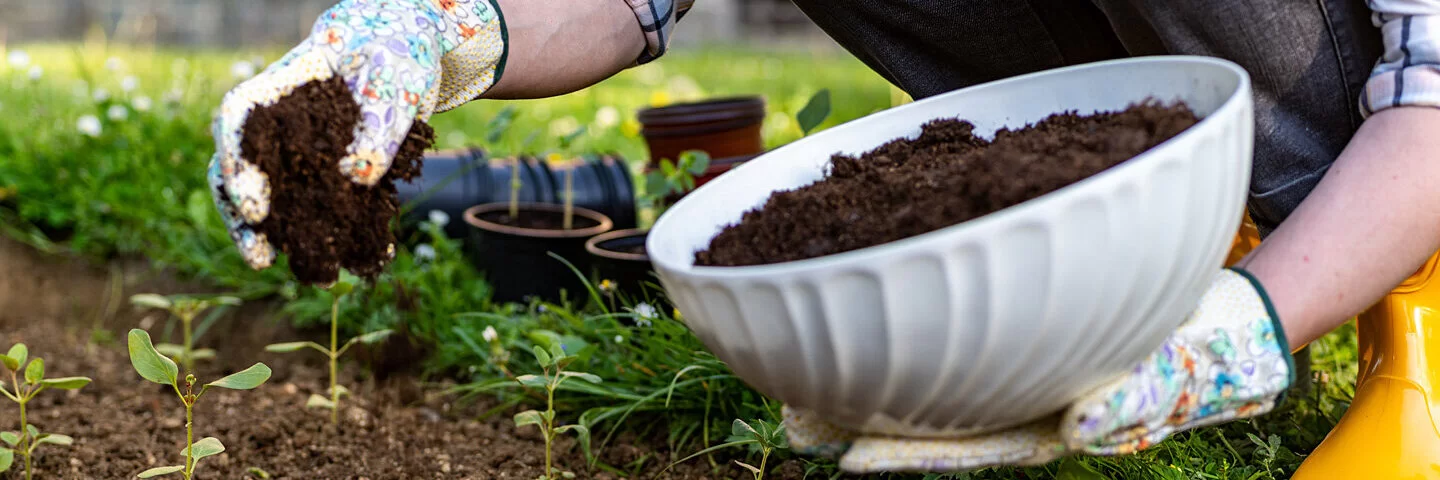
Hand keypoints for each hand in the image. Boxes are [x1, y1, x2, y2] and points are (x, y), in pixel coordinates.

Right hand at [206, 0, 505, 268]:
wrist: (408, 52)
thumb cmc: (394, 51)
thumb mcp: (396, 76)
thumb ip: (381, 121)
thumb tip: (360, 178)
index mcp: (281, 85)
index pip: (239, 119)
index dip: (239, 164)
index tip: (254, 206)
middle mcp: (278, 121)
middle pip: (239, 167)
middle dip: (244, 216)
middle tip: (260, 257)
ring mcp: (297, 147)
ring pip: (269, 193)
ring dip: (279, 235)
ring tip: (301, 270)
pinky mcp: (326, 170)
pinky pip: (318, 204)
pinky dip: (332, 230)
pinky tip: (355, 257)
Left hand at [785, 268, 1294, 473]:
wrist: (1215, 320)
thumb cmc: (1192, 358)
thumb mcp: (1165, 385)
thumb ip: (1125, 408)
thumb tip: (1077, 432)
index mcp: (1038, 425)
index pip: (957, 446)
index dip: (898, 452)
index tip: (838, 455)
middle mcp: (1010, 398)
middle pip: (921, 413)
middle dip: (857, 416)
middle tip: (788, 415)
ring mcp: (1007, 363)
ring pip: (924, 370)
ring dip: (866, 367)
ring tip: (795, 367)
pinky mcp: (1013, 322)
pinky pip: (950, 323)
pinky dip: (904, 314)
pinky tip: (859, 296)